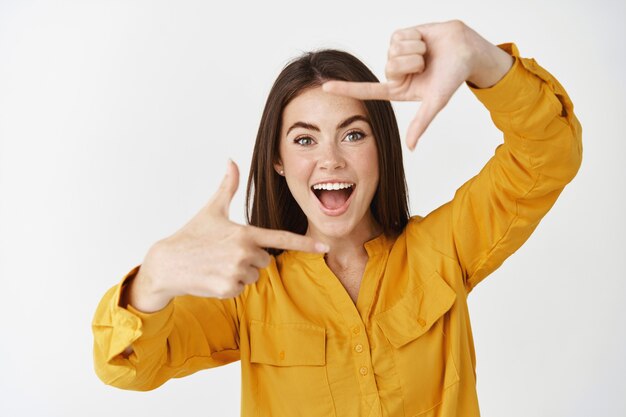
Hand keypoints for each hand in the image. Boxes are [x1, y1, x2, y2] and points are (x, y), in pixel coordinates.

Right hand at [128, 160, 327, 311]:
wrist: (166, 264)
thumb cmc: (191, 235)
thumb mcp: (211, 209)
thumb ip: (228, 187)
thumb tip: (232, 161)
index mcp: (245, 232)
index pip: (281, 238)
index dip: (306, 243)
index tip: (325, 246)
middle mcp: (244, 252)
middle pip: (265, 260)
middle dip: (250, 258)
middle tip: (226, 253)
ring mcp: (236, 272)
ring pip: (254, 276)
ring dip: (241, 272)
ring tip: (218, 264)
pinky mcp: (228, 288)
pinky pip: (242, 288)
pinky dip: (231, 285)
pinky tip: (214, 276)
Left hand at [322, 20, 513, 149]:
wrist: (466, 49)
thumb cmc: (453, 77)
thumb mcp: (435, 102)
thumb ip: (420, 124)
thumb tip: (411, 147)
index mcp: (398, 90)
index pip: (368, 90)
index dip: (346, 88)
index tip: (324, 87)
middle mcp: (395, 72)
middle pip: (388, 67)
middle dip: (411, 64)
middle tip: (426, 64)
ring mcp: (397, 53)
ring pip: (393, 51)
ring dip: (415, 51)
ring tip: (428, 53)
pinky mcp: (402, 36)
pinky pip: (399, 36)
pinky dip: (416, 38)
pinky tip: (426, 41)